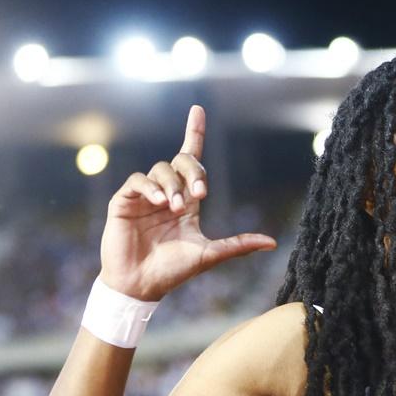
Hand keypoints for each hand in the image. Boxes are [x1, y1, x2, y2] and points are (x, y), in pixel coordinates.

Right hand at [99, 105, 276, 300]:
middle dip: (193, 171)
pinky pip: (138, 180)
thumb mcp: (210, 254)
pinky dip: (150, 187)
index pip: (192, 158)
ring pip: (161, 169)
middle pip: (181, 160)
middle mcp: (167, 192)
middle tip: (199, 195)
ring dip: (172, 185)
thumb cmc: (173, 271)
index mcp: (187, 201)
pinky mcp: (123, 201)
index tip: (198, 110)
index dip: (195, 132)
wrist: (141, 285)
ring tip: (174, 208)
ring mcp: (144, 196)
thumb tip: (272, 243)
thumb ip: (238, 244)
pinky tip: (158, 201)